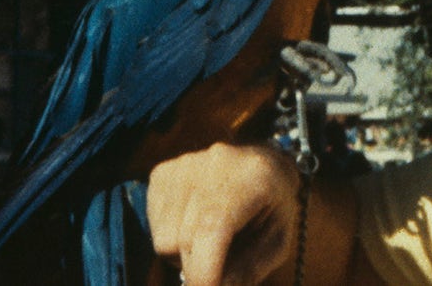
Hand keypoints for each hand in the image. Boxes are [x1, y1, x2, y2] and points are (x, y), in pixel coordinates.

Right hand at [148, 143, 299, 285]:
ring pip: (165, 241)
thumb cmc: (274, 207)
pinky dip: (173, 237)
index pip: (212, 227)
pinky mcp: (162, 173)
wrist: (264, 163)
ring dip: (185, 254)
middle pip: (185, 241)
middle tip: (221, 263)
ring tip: (212, 238)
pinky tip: (196, 222)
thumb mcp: (277, 241)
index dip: (204, 270)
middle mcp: (213, 164)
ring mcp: (183, 166)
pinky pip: (154, 227)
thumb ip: (249, 269)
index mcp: (252, 178)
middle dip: (200, 267)